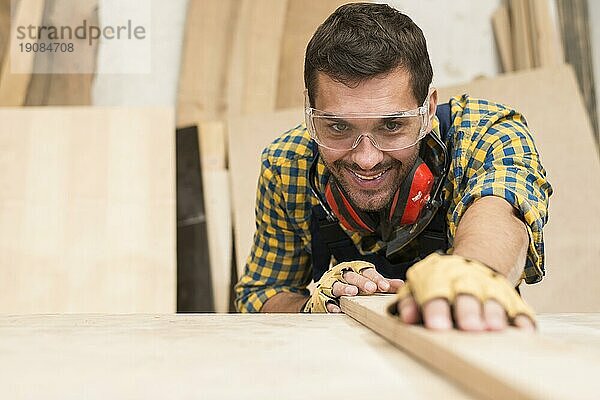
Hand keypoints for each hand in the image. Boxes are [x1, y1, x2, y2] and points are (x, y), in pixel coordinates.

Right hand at [304, 261, 402, 312]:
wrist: (325, 290)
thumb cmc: (350, 284)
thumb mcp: (366, 281)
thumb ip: (382, 283)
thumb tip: (401, 285)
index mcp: (355, 270)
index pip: (367, 272)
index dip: (376, 278)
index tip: (385, 287)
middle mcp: (343, 275)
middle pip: (352, 276)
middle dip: (362, 282)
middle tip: (371, 288)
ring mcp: (331, 285)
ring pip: (337, 284)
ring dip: (345, 288)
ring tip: (352, 292)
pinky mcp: (323, 297)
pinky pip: (326, 300)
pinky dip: (331, 304)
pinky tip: (337, 309)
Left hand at [388, 253, 535, 331]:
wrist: (474, 260)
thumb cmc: (441, 281)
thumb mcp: (420, 285)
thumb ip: (410, 301)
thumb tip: (407, 317)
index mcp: (440, 277)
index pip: (435, 292)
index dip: (436, 308)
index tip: (437, 326)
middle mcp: (466, 281)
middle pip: (467, 294)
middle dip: (468, 310)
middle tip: (469, 327)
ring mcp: (489, 288)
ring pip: (493, 299)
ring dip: (494, 313)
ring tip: (494, 328)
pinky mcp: (510, 298)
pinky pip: (519, 308)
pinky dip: (522, 320)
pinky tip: (523, 331)